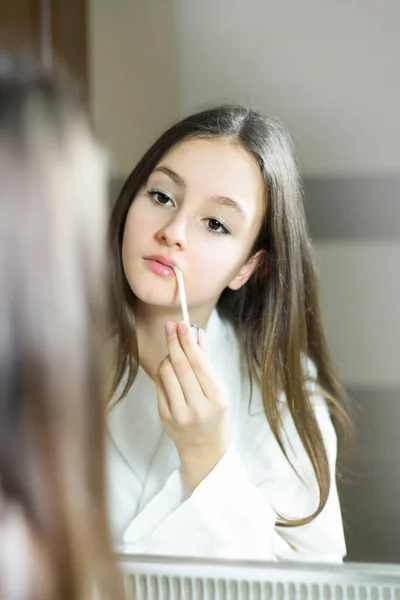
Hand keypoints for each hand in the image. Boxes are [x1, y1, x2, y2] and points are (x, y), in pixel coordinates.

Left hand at [156, 321, 229, 491]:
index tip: (182, 325)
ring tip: (173, 353)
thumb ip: (206, 361)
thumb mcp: (218, 389)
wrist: (205, 448)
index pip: (198, 363)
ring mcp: (181, 414)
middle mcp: (199, 406)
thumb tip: (198, 332)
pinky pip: (160, 386)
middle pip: (181, 365)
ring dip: (168, 357)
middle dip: (174, 342)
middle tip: (170, 325)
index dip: (188, 341)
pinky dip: (163, 373)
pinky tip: (168, 369)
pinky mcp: (166, 417)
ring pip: (167, 373)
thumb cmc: (214, 414)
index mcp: (217, 397)